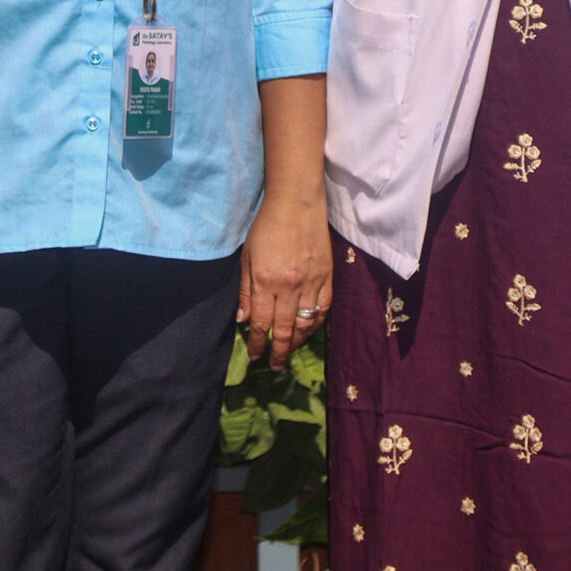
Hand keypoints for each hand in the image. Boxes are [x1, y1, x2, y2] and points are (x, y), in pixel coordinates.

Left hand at [240, 188, 330, 369]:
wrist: (297, 205)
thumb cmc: (266, 227)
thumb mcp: (248, 257)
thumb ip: (246, 290)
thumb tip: (243, 320)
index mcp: (265, 282)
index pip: (261, 323)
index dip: (258, 343)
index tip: (255, 356)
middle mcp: (289, 287)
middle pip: (284, 330)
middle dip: (278, 352)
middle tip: (274, 365)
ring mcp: (311, 283)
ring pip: (306, 324)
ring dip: (297, 342)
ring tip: (290, 351)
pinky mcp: (327, 277)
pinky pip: (324, 309)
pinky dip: (316, 324)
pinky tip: (309, 331)